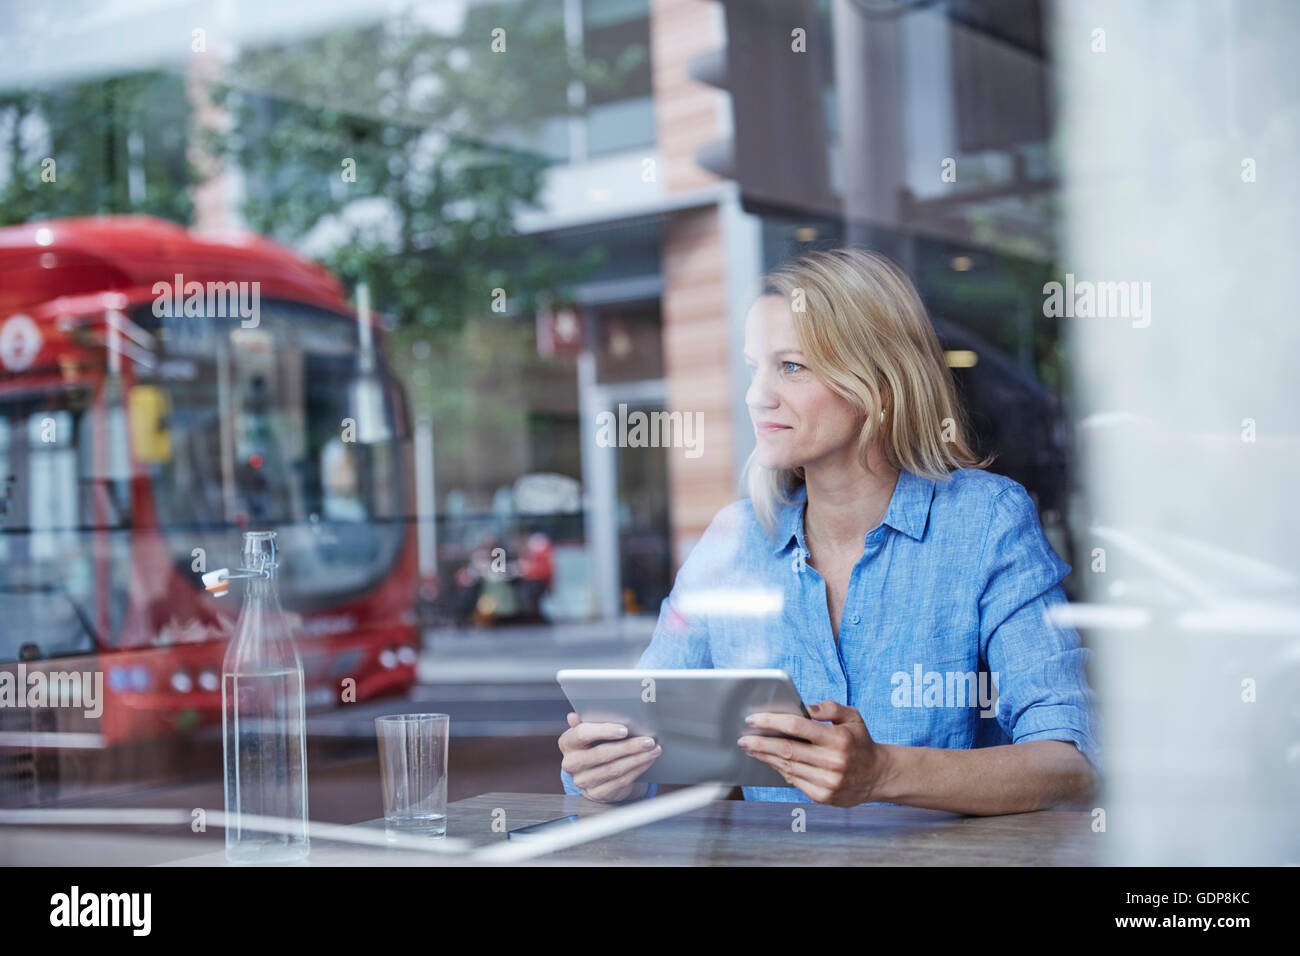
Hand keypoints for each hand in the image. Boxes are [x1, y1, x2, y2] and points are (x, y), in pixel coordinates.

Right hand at [558, 712, 660, 802]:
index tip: (625, 729)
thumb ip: (587, 720)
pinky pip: (620, 781)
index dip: (604, 731)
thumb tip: (574, 715)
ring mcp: (583, 781)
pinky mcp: (596, 793)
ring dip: (638, 758)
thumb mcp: (591, 731)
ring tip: (654, 749)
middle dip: (629, 746)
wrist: (594, 776)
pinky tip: (647, 761)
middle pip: (602, 753)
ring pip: (614, 769)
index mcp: (567, 742)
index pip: (582, 734)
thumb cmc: (594, 745)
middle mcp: (571, 763)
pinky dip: (637, 769)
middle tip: (649, 740)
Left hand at [738, 700, 889, 805]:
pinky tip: (770, 761)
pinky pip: (794, 781)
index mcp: (839, 739)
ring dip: (765, 757)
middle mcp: (833, 762)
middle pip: (786, 749)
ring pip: (787, 767)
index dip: (771, 721)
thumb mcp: (852, 717)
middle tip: (744, 738)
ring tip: (751, 748)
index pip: (797, 727)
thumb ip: (829, 708)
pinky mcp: (823, 796)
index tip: (753, 719)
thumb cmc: (860, 742)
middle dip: (760, 742)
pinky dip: (779, 770)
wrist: (877, 775)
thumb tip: (804, 707)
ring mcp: (828, 782)